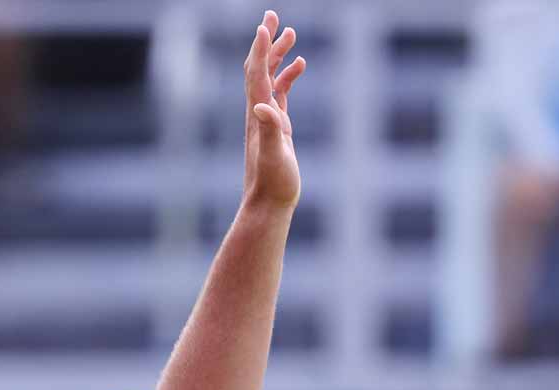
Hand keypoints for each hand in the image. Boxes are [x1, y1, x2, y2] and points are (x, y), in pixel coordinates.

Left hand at [242, 10, 304, 211]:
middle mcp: (259, 112)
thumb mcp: (274, 156)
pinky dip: (288, 76)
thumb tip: (262, 106)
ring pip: (270, 77)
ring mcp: (267, 118)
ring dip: (278, 54)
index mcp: (258, 114)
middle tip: (275, 16)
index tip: (265, 24)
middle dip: (267, 41)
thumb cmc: (273, 182)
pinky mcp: (277, 126)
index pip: (257, 73)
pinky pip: (280, 93)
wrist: (268, 203)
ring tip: (292, 34)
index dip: (260, 48)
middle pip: (260, 68)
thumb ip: (270, 129)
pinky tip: (301, 65)